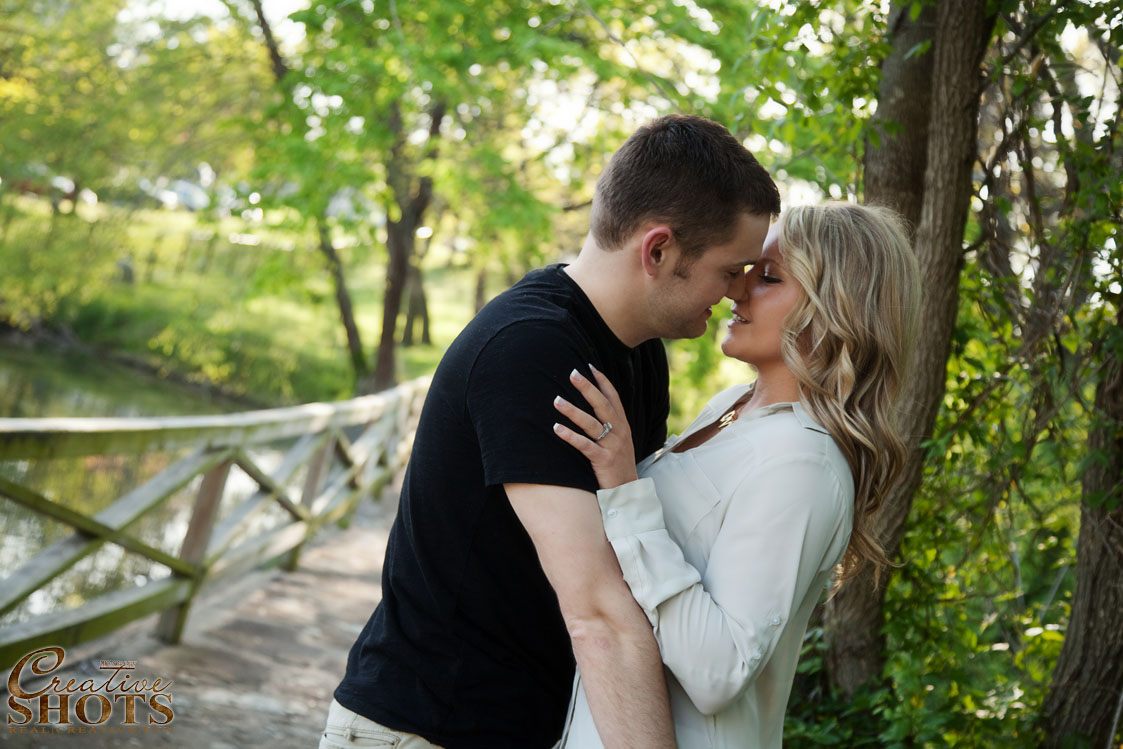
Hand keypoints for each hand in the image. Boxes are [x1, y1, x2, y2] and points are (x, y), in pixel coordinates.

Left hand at [553, 364, 638, 489]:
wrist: (628, 492)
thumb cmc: (618, 465)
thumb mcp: (619, 441)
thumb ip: (610, 425)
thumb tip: (595, 408)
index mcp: (623, 425)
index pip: (613, 398)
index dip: (602, 381)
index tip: (589, 366)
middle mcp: (619, 432)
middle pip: (602, 405)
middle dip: (587, 388)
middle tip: (572, 373)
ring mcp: (612, 446)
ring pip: (591, 423)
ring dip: (572, 411)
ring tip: (557, 400)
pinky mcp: (603, 460)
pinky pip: (584, 445)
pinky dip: (570, 436)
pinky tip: (556, 428)